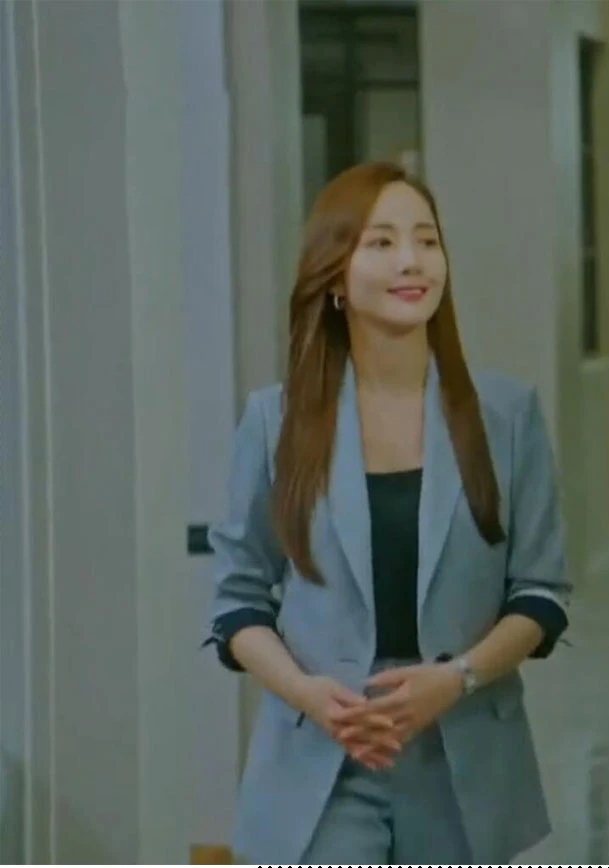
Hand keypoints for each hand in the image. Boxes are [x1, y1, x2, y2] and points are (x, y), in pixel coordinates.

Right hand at [296, 675, 399, 769]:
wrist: (300, 694)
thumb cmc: (318, 687)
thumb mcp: (333, 687)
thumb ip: (349, 696)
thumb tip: (365, 702)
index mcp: (338, 714)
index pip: (360, 718)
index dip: (376, 721)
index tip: (392, 724)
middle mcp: (338, 728)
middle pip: (362, 736)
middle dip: (380, 743)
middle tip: (398, 748)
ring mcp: (336, 734)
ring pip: (357, 748)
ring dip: (373, 755)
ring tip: (389, 764)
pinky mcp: (336, 736)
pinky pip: (351, 749)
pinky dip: (362, 758)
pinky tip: (373, 765)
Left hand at [333, 663, 462, 761]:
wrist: (452, 684)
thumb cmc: (428, 674)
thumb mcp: (405, 671)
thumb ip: (384, 679)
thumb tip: (365, 684)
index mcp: (399, 699)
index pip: (371, 709)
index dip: (354, 714)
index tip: (340, 717)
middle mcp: (404, 716)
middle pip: (377, 727)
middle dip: (358, 733)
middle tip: (340, 737)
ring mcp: (412, 725)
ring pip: (387, 739)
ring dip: (371, 746)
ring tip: (355, 752)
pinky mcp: (418, 729)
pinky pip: (401, 741)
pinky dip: (388, 748)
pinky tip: (379, 754)